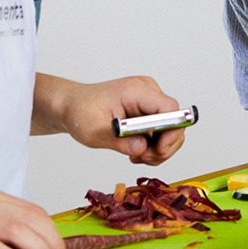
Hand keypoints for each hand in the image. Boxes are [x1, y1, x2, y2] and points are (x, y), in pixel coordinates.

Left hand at [54, 75, 185, 165]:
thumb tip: (142, 148)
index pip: (170, 109)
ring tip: (137, 156)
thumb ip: (118, 141)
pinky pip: (163, 131)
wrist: (72, 107)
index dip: (171, 131)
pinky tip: (137, 150)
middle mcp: (148, 92)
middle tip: (143, 158)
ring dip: (158, 149)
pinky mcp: (149, 111)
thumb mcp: (93, 131)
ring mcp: (150, 101)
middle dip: (163, 146)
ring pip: (171, 130)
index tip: (158, 150)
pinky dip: (154, 146)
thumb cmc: (80, 112)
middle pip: (175, 122)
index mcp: (136, 90)